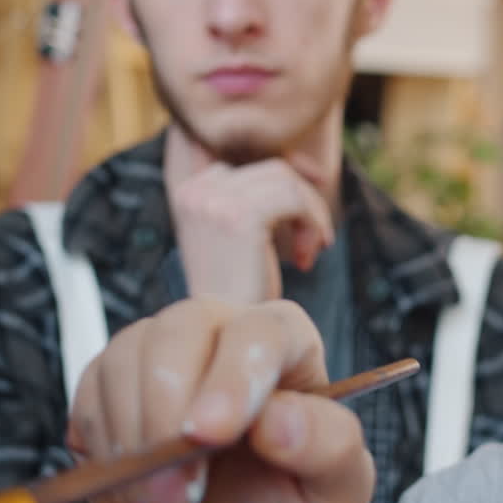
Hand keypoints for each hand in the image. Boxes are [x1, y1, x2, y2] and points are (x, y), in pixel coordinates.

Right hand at [67, 299, 373, 502]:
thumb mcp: (331, 492)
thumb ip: (330, 448)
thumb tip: (282, 419)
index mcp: (289, 344)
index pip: (262, 331)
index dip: (234, 378)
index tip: (212, 434)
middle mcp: (223, 328)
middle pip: (182, 329)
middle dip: (170, 419)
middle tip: (179, 495)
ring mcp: (161, 345)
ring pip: (128, 360)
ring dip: (137, 447)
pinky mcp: (110, 373)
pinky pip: (91, 392)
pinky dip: (107, 451)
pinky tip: (136, 490)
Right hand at [165, 127, 334, 303]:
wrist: (226, 336)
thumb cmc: (239, 290)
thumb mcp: (237, 234)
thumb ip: (254, 198)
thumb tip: (307, 167)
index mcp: (188, 192)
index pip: (249, 166)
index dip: (287, 180)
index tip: (310, 206)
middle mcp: (195, 192)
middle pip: (272, 170)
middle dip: (303, 203)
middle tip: (314, 243)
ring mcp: (214, 202)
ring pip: (287, 181)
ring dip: (311, 215)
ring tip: (311, 251)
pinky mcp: (240, 216)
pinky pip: (295, 198)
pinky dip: (313, 222)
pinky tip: (309, 257)